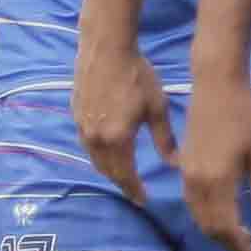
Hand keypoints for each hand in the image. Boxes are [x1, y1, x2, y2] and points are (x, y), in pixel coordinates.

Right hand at [73, 29, 171, 194]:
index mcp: (117, 140)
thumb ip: (164, 139)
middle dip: (122, 183)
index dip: (135, 190)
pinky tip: (107, 150)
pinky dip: (98, 154)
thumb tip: (174, 163)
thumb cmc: (136, 76)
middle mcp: (96, 139)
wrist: (106, 49)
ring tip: (122, 174)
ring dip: (109, 170)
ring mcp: (82, 127)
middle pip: (108, 172)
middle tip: (134, 191)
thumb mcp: (157, 108)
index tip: (144, 201)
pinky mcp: (76, 115)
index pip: (126, 176)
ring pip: (95, 159)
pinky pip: (87, 144)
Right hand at [175, 64, 250, 250]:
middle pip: (208, 226)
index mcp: (218, 182)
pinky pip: (192, 202)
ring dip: (215, 231)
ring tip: (237, 236)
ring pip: (197, 216)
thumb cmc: (246, 116)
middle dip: (227, 243)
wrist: (216, 85)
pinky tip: (222, 212)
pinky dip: (206, 215)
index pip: (226, 227)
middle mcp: (197, 183)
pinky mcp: (184, 165)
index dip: (239, 246)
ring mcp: (187, 174)